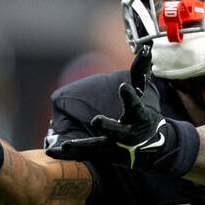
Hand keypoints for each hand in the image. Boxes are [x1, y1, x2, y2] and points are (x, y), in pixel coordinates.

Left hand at [45, 47, 197, 175]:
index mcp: (138, 118)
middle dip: (108, 127)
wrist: (153, 148)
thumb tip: (146, 48)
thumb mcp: (145, 94)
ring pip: (97, 147)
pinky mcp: (105, 156)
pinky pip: (85, 155)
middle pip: (117, 132)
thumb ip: (141, 71)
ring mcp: (116, 148)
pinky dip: (68, 154)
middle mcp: (128, 134)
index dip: (130, 97)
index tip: (123, 87)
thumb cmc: (143, 117)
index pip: (135, 106)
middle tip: (97, 120)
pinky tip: (51, 151)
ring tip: (65, 145)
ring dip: (80, 146)